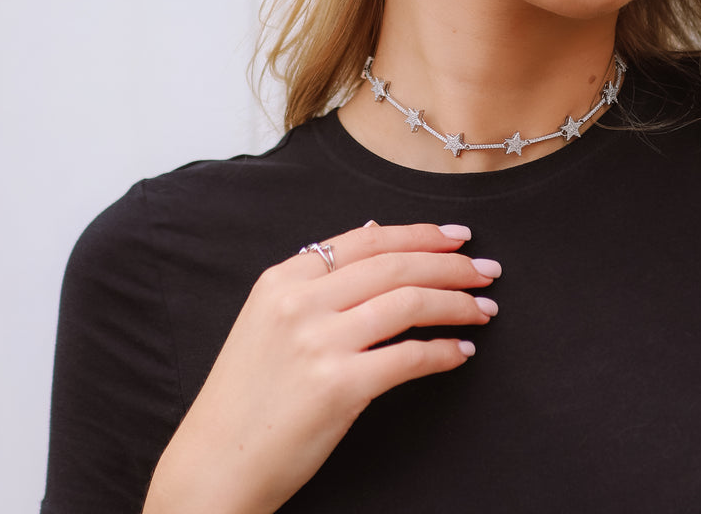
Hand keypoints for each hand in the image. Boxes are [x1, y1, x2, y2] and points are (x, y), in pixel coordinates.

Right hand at [142, 221, 500, 513]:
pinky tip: (461, 351)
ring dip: (457, 303)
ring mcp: (318, 342)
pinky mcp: (338, 386)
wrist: (214, 466)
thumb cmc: (246, 397)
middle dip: (451, 264)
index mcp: (284, 279)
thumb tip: (375, 233)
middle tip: (486, 269)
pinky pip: (409, 356)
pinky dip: (444, 351)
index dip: (420, 234)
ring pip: (409, 303)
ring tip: (483, 308)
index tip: (457, 237)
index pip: (368, 240)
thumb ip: (317, 278)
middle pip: (396, 266)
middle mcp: (300, 302)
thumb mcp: (267, 318)